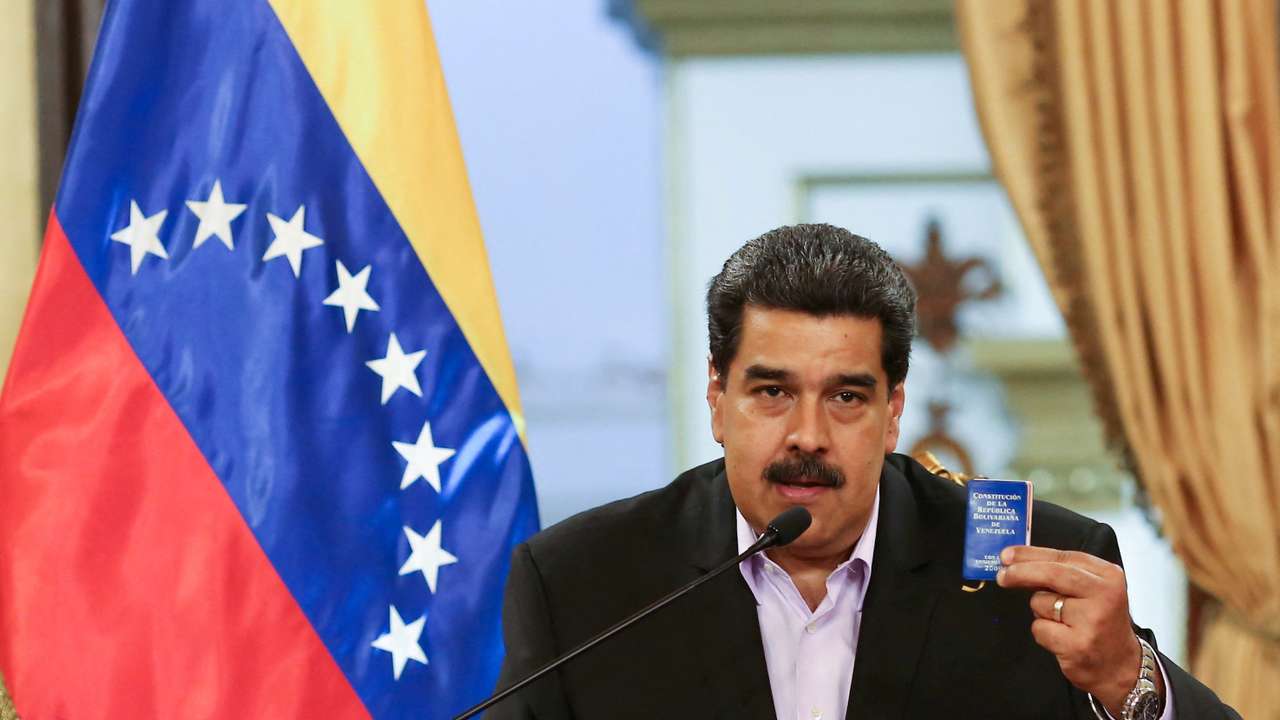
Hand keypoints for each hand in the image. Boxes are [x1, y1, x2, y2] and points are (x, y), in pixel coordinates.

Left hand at [996, 545, 1162, 715]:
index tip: (1007, 555)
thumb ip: (1062, 573)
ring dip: (1040, 611)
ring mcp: (1092, 621)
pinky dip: (1043, 632)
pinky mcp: (1078, 645)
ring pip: (1041, 602)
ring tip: (1063, 622)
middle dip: (1020, 572)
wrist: (1121, 666)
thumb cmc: (1100, 622)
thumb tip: (1017, 561)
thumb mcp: (1093, 590)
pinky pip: (1040, 628)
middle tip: (1002, 575)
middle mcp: (1104, 595)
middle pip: (1051, 574)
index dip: (1029, 554)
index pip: (1062, 557)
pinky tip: (1062, 638)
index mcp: (1108, 576)